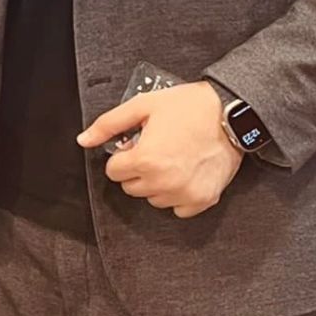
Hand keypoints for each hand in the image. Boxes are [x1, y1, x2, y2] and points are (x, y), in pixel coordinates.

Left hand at [78, 81, 241, 218]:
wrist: (232, 112)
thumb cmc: (190, 106)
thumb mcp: (143, 106)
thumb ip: (109, 124)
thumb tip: (84, 140)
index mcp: (145, 160)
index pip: (113, 171)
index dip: (124, 155)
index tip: (138, 144)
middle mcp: (163, 182)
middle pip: (131, 187)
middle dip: (138, 169)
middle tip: (157, 148)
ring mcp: (183, 194)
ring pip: (153, 199)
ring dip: (157, 183)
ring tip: (173, 159)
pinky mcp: (203, 200)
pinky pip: (177, 209)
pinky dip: (178, 195)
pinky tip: (186, 173)